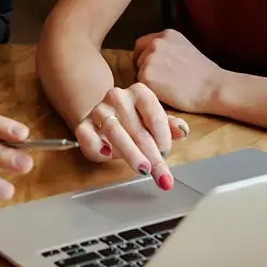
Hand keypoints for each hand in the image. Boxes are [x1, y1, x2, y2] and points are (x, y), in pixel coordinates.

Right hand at [74, 84, 189, 191]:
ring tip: (143, 168)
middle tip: (161, 174)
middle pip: (137, 128)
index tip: (166, 153)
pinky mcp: (83, 124)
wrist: (105, 118)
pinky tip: (107, 154)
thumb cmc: (134, 121)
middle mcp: (118, 97)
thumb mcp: (154, 122)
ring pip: (114, 131)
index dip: (163, 138)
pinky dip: (97, 146)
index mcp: (139, 92)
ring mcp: (99, 110)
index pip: (155, 115)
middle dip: (151, 155)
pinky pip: (87, 135)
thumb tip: (183, 130)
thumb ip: (169, 126)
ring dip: (131, 153)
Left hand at [134, 29, 224, 113]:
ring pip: (139, 72)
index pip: (142, 43)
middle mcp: (156, 43)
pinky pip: (141, 85)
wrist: (212, 87)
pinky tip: (166, 93)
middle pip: (139, 57)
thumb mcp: (185, 49)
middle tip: (160, 81)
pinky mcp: (146, 75)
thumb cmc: (203, 74)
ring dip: (148, 80)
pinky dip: (150, 90)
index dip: (143, 56)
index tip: (148, 67)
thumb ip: (167, 48)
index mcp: (166, 35)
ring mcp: (150, 58)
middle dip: (145, 68)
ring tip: (167, 87)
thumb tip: (153, 57)